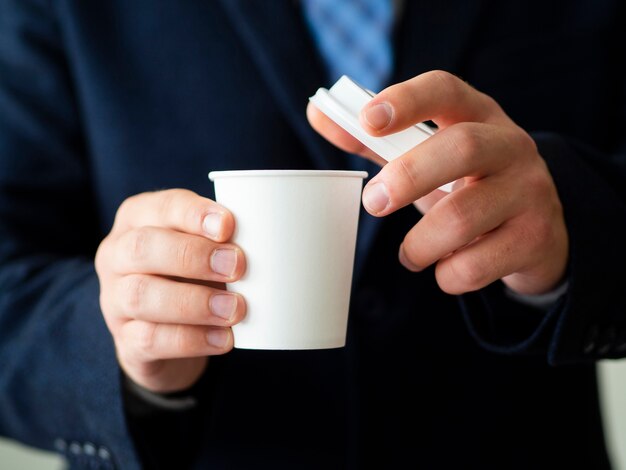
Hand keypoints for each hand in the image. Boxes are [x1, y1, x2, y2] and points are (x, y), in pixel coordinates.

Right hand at [95, 189, 245, 392]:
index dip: (193, 214)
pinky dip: (192, 340)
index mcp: (138, 220)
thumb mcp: (203, 249)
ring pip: (141, 295)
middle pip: (142, 247)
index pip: (161, 207)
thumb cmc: (191, 276)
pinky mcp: (125, 341)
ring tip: (235, 309)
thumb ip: (224, 241)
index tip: (228, 226)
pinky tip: (224, 339)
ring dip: (195, 302)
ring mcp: (114, 301)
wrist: (165, 337)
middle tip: (236, 267)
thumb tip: (268, 244)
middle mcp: (117, 256)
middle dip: (193, 255)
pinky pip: (150, 340)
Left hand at [308, 70, 567, 295]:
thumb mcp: (427, 156)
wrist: (536, 231)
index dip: (407, 100)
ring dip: (420, 243)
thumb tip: (317, 113)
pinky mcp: (536, 238)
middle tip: (372, 203)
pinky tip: (446, 269)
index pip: (446, 90)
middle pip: (463, 149)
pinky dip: (448, 274)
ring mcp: (530, 192)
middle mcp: (511, 147)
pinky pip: (478, 264)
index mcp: (478, 116)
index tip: (368, 120)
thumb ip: (375, 139)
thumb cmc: (467, 185)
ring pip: (464, 217)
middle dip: (408, 176)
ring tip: (409, 254)